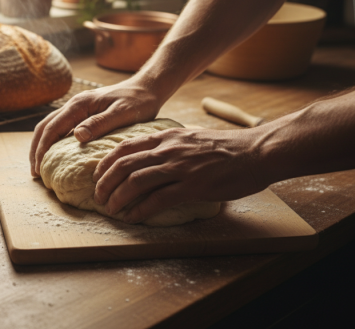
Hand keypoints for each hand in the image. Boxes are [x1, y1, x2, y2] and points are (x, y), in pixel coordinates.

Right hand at [29, 78, 163, 176]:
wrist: (147, 88)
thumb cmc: (138, 101)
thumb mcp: (122, 113)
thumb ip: (100, 123)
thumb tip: (77, 136)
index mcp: (80, 105)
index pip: (52, 128)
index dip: (42, 149)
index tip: (38, 168)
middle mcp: (74, 104)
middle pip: (44, 126)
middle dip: (36, 149)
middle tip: (35, 172)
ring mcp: (77, 107)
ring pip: (50, 126)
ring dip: (41, 144)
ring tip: (40, 165)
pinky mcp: (83, 112)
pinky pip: (60, 126)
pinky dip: (52, 140)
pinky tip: (56, 153)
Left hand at [92, 127, 269, 222]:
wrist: (256, 151)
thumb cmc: (227, 147)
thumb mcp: (192, 137)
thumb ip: (172, 144)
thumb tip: (155, 154)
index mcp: (167, 137)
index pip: (126, 147)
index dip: (107, 162)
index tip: (98, 175)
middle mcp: (169, 150)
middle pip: (125, 165)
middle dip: (106, 182)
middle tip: (99, 196)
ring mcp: (180, 168)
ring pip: (137, 182)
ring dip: (119, 197)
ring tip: (111, 209)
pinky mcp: (193, 186)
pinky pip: (159, 200)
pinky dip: (141, 210)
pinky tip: (133, 217)